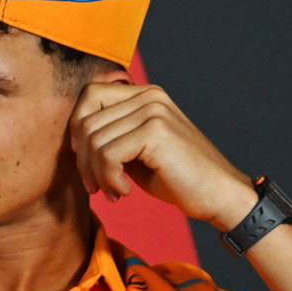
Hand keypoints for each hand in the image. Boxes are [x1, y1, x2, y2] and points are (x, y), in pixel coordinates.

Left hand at [69, 81, 257, 229]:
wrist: (220, 196)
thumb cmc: (176, 177)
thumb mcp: (135, 150)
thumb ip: (110, 135)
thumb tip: (72, 136)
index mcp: (144, 94)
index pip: (89, 96)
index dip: (77, 130)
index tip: (86, 162)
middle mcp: (149, 95)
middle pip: (86, 119)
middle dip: (82, 160)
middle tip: (96, 186)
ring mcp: (153, 110)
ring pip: (94, 140)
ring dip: (96, 174)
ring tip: (113, 192)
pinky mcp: (156, 131)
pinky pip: (107, 154)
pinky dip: (109, 179)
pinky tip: (124, 192)